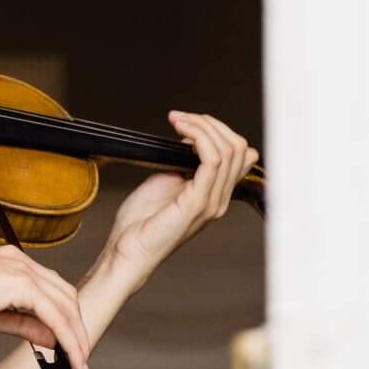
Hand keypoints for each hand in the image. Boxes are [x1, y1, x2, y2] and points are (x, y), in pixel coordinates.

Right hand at [0, 244, 93, 368]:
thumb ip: (24, 324)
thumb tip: (53, 339)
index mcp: (13, 262)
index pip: (52, 289)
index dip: (65, 318)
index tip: (70, 344)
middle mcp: (21, 260)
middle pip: (66, 295)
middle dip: (77, 329)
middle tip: (80, 359)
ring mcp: (22, 268)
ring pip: (65, 305)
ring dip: (76, 337)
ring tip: (79, 365)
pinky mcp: (20, 283)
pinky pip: (53, 314)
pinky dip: (66, 337)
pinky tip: (69, 356)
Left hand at [104, 110, 256, 281]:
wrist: (129, 249)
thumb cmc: (142, 221)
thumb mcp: (167, 181)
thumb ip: (185, 163)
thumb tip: (192, 138)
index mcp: (215, 194)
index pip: (239, 154)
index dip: (217, 130)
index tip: (187, 122)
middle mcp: (219, 198)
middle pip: (239, 148)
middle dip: (210, 123)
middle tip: (181, 119)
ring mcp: (211, 201)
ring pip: (228, 150)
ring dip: (202, 126)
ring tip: (178, 121)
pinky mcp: (198, 203)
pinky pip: (212, 161)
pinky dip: (198, 138)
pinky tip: (181, 132)